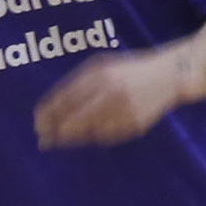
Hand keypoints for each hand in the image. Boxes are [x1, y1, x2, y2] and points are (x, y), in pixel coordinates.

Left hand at [34, 49, 185, 146]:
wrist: (168, 75)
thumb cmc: (127, 70)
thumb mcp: (102, 66)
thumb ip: (77, 83)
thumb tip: (50, 109)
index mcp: (100, 74)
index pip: (67, 98)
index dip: (49, 113)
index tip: (36, 123)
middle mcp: (111, 93)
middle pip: (75, 119)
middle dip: (56, 130)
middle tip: (42, 139)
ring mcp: (124, 111)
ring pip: (90, 131)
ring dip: (72, 136)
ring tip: (58, 138)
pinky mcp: (135, 125)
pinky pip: (107, 135)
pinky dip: (93, 136)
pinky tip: (85, 135)